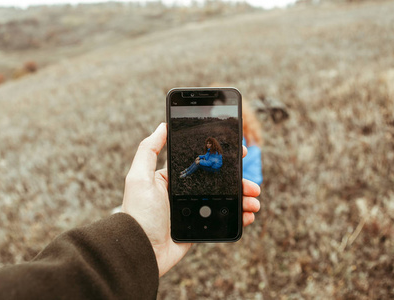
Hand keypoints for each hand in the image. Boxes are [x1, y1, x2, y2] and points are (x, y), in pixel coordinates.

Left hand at [122, 123, 260, 276]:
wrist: (140, 250)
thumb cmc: (138, 213)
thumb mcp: (139, 177)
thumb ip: (149, 150)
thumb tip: (162, 126)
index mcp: (173, 179)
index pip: (202, 163)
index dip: (221, 158)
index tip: (239, 153)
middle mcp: (185, 193)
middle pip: (219, 182)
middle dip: (238, 181)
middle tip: (251, 183)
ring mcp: (194, 211)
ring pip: (225, 200)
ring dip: (243, 199)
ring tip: (255, 201)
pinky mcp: (199, 229)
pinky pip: (223, 220)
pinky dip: (238, 217)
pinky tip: (248, 215)